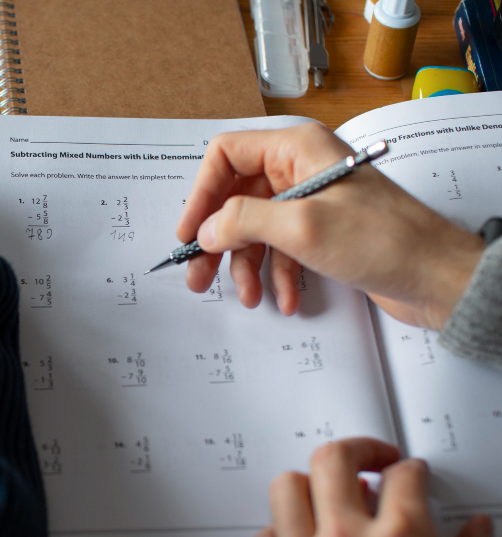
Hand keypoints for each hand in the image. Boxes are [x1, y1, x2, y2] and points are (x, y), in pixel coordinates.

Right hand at [176, 123, 484, 329]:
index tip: (190, 233)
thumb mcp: (302, 226)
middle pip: (236, 198)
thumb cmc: (384, 239)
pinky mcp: (321, 231)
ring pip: (255, 229)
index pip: (227, 156)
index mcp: (296, 148)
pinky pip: (280, 249)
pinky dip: (277, 275)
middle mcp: (300, 168)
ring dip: (247, 266)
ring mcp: (310, 200)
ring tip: (248, 298)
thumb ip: (243, 221)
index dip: (202, 194)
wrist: (437, 275)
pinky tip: (285, 299)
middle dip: (217, 242)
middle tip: (198, 276)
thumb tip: (205, 229)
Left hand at [252, 438, 501, 536]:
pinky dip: (280, 531)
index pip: (401, 475)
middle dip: (356, 449)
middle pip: (332, 460)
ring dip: (310, 484)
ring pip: (285, 488)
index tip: (413, 475)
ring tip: (332, 496)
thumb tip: (476, 532)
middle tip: (371, 460)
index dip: (412, 469)